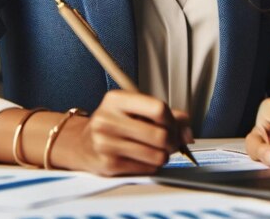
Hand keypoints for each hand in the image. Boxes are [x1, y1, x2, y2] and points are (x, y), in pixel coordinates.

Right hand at [64, 89, 192, 175]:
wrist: (81, 142)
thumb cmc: (114, 122)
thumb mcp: (134, 108)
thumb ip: (165, 114)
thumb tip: (187, 132)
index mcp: (116, 99)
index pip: (158, 108)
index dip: (173, 121)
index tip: (174, 126)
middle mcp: (108, 119)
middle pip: (160, 135)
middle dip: (172, 141)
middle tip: (170, 142)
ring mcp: (106, 143)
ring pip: (156, 155)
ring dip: (163, 155)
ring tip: (156, 150)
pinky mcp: (108, 165)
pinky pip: (147, 169)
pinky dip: (151, 165)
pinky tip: (143, 157)